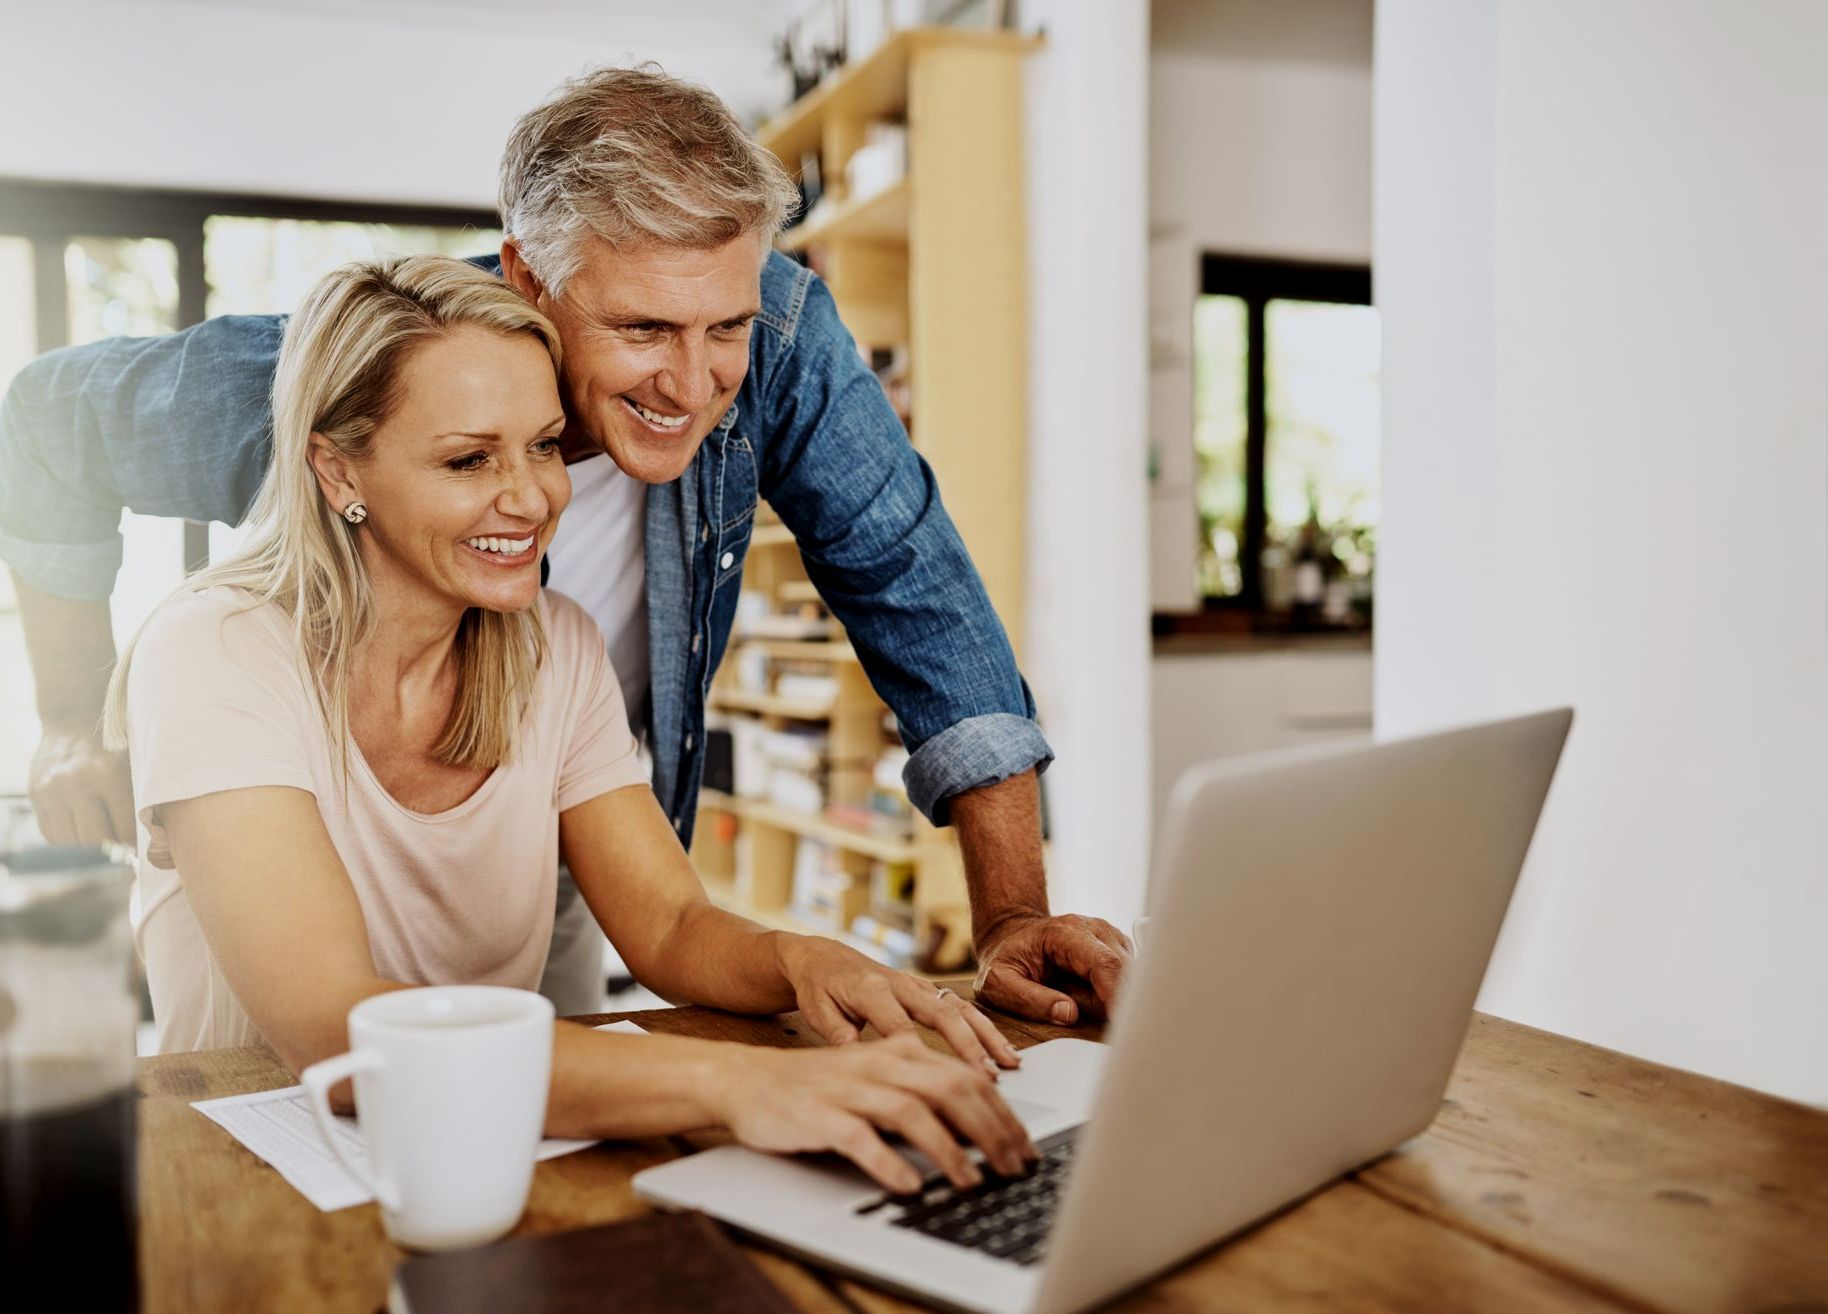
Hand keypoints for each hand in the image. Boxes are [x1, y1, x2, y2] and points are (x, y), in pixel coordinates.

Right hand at [29, 723, 135, 845]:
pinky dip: (67, 841)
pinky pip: (50, 833)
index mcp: (107, 774)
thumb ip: (138, 796)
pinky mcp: (35, 795)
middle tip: (123, 855)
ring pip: (69, 841)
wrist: (72, 716)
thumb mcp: (132, 761)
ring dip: (88, 850)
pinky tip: (82, 835)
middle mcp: (75, 784)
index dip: (134, 845)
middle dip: (111, 852)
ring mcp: (51, 791)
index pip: (123, 826)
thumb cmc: (114, 742)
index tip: (141, 851)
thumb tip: (150, 836)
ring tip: (103, 847)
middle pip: (94, 839)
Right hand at [710, 1032, 1036, 1192]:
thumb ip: (921, 1092)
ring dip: (948, 1150)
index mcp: (899, 1052)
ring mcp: (848, 1088)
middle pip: (949, 1089)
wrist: (745, 1079)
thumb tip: (978, 1126)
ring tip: (971, 1181)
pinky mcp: (818, 1114)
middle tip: (1013, 1166)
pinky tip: (909, 1184)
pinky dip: (887, 1162)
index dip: (1000, 1111)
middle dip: (990, 1130)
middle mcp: (878, 1065)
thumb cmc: (817, 1086)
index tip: (1024, 1144)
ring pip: (911, 1112)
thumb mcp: (875, 1078)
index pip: (964, 1075)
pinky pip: (859, 1137)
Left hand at [777, 934, 1021, 1073]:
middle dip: (968, 1045)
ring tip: (1009, 1063)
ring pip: (959, 1009)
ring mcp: (918, 986)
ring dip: (986, 1035)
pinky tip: (1002, 1050)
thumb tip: (855, 1061)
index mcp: (871, 989)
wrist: (823, 957)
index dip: (919, 1052)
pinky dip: (983, 1028)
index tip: (938, 1082)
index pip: (899, 1024)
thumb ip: (838, 1034)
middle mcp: (901, 984)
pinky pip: (960, 1007)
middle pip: (941, 1014)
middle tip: (988, 1074)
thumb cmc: (820, 987)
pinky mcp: (927, 990)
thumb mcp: (819, 1010)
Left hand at [973, 912, 1130, 1025]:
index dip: (1118, 996)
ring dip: (1101, 999)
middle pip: (1122, 976)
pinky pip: (1123, 984)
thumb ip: (1029, 999)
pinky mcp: (1117, 950)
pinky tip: (1081, 987)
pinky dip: (1104, 995)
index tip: (1122, 1026)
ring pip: (1126, 983)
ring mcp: (1110, 938)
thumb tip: (1068, 1014)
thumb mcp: (999, 982)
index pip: (1106, 964)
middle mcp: (1096, 930)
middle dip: (1102, 1002)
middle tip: (1066, 999)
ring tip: (1068, 990)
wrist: (1011, 933)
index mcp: (1067, 932)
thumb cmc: (1005, 955)